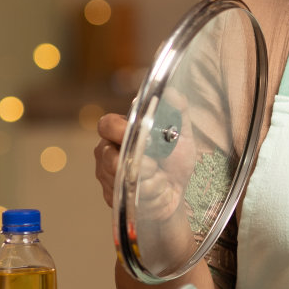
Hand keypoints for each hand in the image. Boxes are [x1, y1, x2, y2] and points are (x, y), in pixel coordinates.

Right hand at [92, 110, 187, 225]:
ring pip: (123, 177)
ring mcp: (107, 176)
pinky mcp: (113, 197)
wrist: (180, 192)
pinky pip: (130, 195)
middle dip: (139, 162)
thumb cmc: (175, 160)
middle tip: (157, 164)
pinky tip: (159, 191)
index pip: (107, 125)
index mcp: (120, 132)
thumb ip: (176, 110)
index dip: (119, 129)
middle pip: (109, 156)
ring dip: (150, 179)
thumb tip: (169, 91)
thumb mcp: (181, 133)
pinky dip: (151, 194)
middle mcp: (108, 153)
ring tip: (162, 178)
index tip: (140, 134)